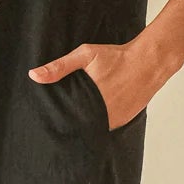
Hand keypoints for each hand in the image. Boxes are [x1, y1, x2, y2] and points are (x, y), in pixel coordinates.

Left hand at [29, 40, 153, 129]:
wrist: (150, 61)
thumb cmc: (117, 57)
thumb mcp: (86, 55)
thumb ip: (59, 67)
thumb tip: (34, 75)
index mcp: (89, 103)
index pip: (68, 122)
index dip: (58, 122)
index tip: (49, 122)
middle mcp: (103, 116)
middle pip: (80, 127)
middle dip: (71, 124)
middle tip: (60, 123)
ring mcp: (115, 120)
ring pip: (94, 128)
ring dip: (86, 124)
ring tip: (77, 118)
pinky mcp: (124, 120)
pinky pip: (107, 126)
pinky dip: (100, 122)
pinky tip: (95, 113)